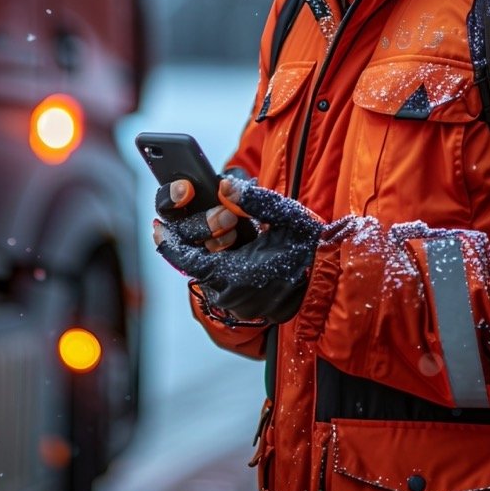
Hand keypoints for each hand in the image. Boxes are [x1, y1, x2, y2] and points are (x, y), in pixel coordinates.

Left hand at [155, 181, 322, 322]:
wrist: (333, 282)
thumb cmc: (310, 247)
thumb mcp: (287, 216)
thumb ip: (254, 199)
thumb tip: (223, 184)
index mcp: (236, 274)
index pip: (188, 260)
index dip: (169, 242)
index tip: (156, 227)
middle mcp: (232, 295)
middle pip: (195, 266)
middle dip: (190, 241)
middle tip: (175, 223)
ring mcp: (238, 304)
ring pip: (208, 275)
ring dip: (205, 253)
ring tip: (208, 231)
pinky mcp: (246, 306)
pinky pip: (222, 283)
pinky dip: (218, 264)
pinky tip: (224, 247)